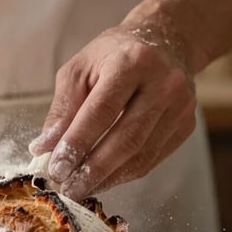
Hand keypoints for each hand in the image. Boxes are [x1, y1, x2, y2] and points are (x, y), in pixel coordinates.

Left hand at [29, 25, 196, 199]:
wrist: (164, 42)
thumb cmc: (113, 56)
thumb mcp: (79, 69)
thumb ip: (62, 109)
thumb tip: (44, 148)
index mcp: (131, 62)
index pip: (101, 111)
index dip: (77, 143)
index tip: (56, 168)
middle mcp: (163, 83)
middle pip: (125, 138)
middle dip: (92, 170)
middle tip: (67, 189)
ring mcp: (181, 105)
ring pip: (141, 155)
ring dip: (107, 178)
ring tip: (80, 189)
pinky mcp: (187, 124)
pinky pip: (152, 159)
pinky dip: (124, 174)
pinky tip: (103, 179)